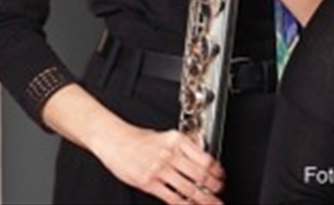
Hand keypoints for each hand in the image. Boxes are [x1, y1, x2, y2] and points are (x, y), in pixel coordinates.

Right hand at [93, 126, 224, 204]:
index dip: (216, 171)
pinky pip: (172, 197)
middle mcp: (169, 154)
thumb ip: (181, 147)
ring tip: (210, 204)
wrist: (112, 139)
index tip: (221, 177)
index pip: (203, 158)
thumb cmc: (135, 138)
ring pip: (189, 189)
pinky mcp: (148, 182)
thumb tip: (200, 158)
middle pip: (199, 175)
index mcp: (175, 140)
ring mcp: (159, 169)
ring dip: (203, 199)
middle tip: (219, 193)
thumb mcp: (163, 135)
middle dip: (213, 188)